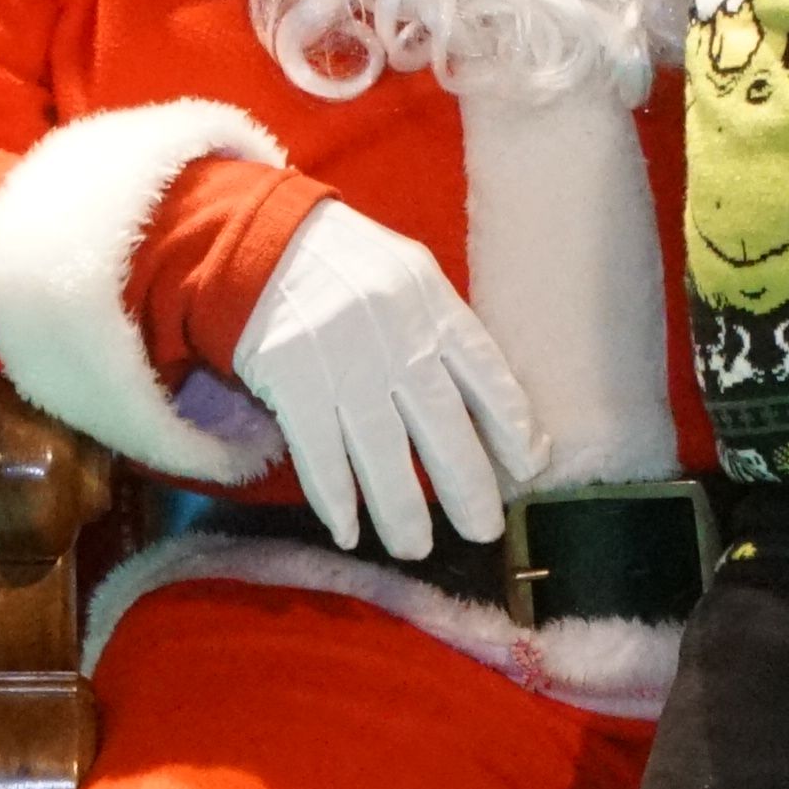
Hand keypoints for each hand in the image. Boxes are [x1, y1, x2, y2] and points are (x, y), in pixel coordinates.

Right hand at [225, 198, 543, 556]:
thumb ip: (443, 332)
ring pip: (381, 450)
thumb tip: (489, 410)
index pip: (486, 374)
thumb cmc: (344, 266)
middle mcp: (394, 335)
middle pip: (441, 424)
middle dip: (467, 486)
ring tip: (415, 548)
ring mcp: (341, 360)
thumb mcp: (408, 276)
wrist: (259, 240)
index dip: (512, 426)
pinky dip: (334, 496)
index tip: (529, 467)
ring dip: (400, 509)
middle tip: (483, 531)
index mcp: (431, 303)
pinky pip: (319, 451)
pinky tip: (348, 530)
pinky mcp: (290, 379)